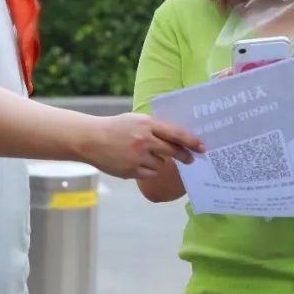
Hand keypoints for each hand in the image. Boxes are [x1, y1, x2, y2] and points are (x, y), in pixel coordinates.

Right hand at [82, 114, 203, 179]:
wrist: (91, 139)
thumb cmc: (117, 127)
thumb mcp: (136, 120)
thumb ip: (155, 127)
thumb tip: (179, 139)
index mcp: (146, 124)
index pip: (175, 133)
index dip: (191, 141)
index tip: (202, 147)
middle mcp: (143, 140)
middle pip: (172, 151)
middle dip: (184, 156)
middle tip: (191, 159)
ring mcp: (137, 157)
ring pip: (161, 164)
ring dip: (158, 161)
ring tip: (143, 154)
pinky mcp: (131, 171)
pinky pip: (150, 173)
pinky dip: (149, 170)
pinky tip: (137, 163)